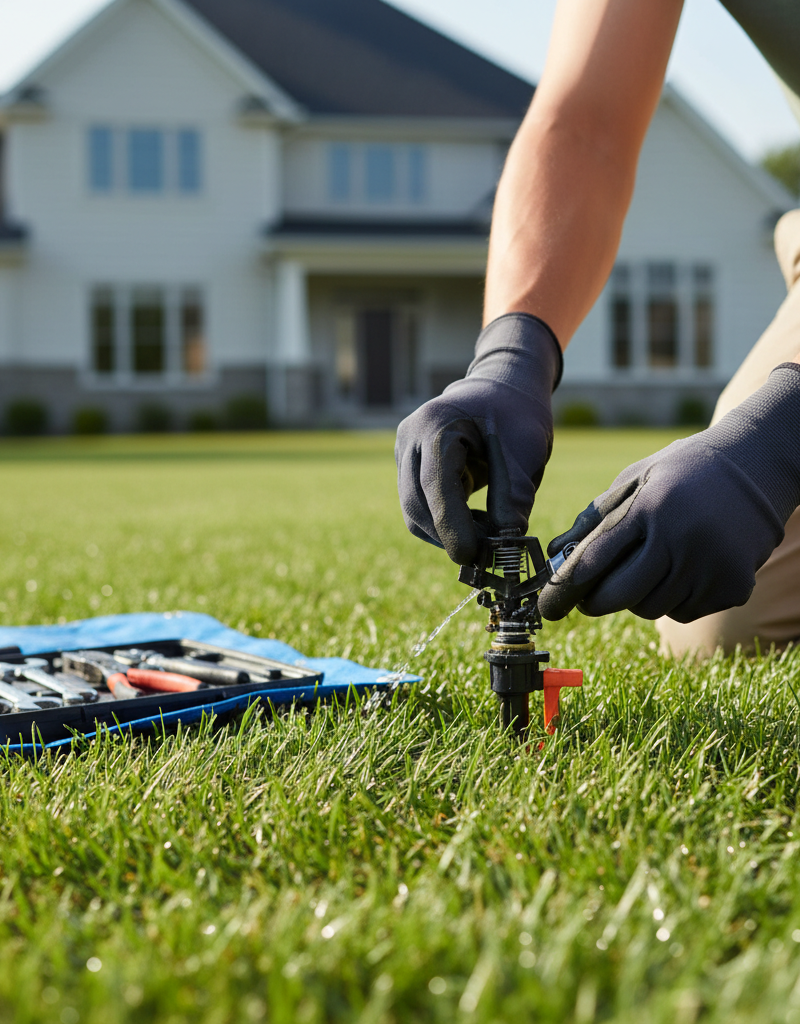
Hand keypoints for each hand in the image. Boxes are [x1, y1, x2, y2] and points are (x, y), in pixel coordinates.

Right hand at [395, 314, 561, 564]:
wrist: (503, 388)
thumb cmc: (517, 413)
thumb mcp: (527, 451)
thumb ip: (515, 497)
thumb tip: (506, 546)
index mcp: (437, 424)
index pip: (435, 486)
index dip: (451, 526)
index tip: (472, 556)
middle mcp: (411, 437)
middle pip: (416, 504)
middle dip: (449, 535)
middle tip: (487, 553)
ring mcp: (404, 452)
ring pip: (414, 512)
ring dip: (447, 532)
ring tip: (486, 530)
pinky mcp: (409, 467)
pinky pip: (420, 507)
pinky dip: (445, 522)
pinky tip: (474, 518)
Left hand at [539, 364, 799, 622]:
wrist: (758, 466)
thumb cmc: (683, 471)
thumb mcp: (634, 480)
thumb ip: (593, 520)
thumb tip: (553, 556)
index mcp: (649, 508)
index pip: (593, 562)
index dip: (563, 590)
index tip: (548, 607)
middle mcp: (681, 540)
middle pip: (619, 597)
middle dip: (595, 601)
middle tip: (588, 596)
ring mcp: (711, 567)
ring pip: (650, 608)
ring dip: (638, 596)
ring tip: (651, 563)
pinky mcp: (734, 587)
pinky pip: (684, 612)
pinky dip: (673, 597)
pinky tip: (684, 566)